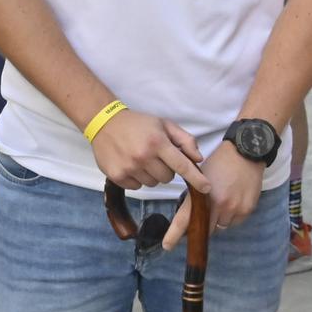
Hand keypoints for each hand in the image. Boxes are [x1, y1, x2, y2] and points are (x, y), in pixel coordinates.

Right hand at [90, 109, 210, 194]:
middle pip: (168, 178)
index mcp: (157, 143)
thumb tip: (197, 159)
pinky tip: (131, 164)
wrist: (105, 123)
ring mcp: (129, 168)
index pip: (182, 166)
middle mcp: (143, 156)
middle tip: (156, 156)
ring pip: (153, 183)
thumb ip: (184, 140)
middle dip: (166, 169)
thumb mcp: (164, 124)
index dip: (196, 178)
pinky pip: (137, 187)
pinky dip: (137, 179)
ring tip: (142, 159)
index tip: (207, 188)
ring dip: (151, 174)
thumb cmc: (138, 124)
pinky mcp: (117, 176)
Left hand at [162, 141, 259, 248]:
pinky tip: (233, 200)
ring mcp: (233, 209)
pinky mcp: (246, 210)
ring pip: (221, 226)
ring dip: (219, 219)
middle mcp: (217, 205)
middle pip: (205, 229)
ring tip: (223, 200)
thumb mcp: (200, 176)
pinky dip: (232, 216)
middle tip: (206, 212)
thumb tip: (190, 215)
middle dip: (203, 225)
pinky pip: (235, 222)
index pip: (185, 220)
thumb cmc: (220, 162)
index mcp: (201, 195)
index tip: (167, 246)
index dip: (174, 235)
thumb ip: (195, 197)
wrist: (246, 152)